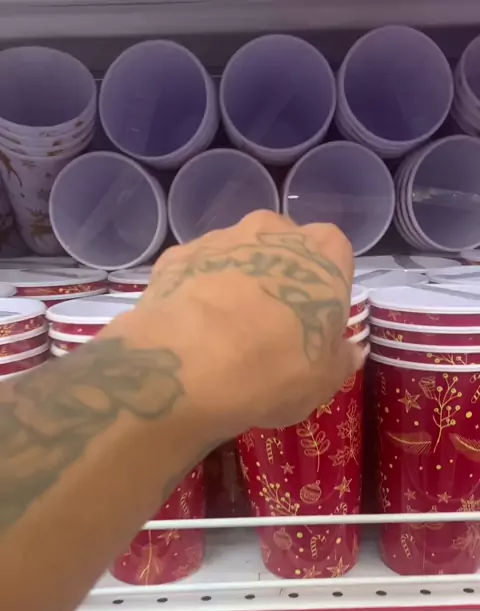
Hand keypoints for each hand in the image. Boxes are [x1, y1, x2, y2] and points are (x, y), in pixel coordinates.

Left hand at [135, 211, 365, 433]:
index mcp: (324, 251)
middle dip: (277, 280)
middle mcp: (273, 229)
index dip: (324, 291)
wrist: (192, 366)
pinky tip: (189, 331)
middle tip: (268, 330)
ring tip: (221, 335)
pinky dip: (194, 294)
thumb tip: (348, 350)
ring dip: (234, 285)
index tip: (313, 325)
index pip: (334, 257)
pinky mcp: (176, 255)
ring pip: (235, 257)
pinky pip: (194, 272)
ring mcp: (220, 237)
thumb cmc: (277, 369)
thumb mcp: (325, 379)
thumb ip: (340, 357)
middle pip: (282, 248)